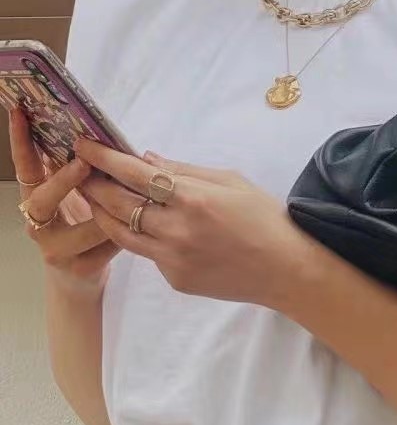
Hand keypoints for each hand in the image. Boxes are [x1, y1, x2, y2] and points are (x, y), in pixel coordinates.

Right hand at [10, 108, 117, 292]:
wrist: (80, 280)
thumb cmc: (81, 233)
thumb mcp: (74, 201)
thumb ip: (78, 177)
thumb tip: (98, 139)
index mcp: (36, 201)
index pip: (25, 168)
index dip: (22, 142)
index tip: (22, 113)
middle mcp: (38, 225)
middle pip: (43, 199)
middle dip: (65, 179)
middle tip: (85, 162)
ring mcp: (56, 249)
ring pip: (85, 224)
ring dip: (110, 208)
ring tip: (131, 192)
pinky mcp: (81, 267)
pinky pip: (108, 244)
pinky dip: (126, 230)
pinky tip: (142, 221)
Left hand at [75, 138, 308, 307]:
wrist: (286, 270)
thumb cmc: (266, 219)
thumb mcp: (232, 182)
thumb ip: (185, 171)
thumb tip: (146, 160)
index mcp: (193, 198)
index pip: (134, 174)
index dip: (104, 157)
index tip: (83, 145)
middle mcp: (177, 230)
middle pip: (117, 204)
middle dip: (93, 184)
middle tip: (82, 171)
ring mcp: (173, 259)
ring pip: (121, 233)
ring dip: (103, 213)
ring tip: (96, 199)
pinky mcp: (176, 279)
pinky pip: (148, 254)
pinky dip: (141, 237)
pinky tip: (145, 226)